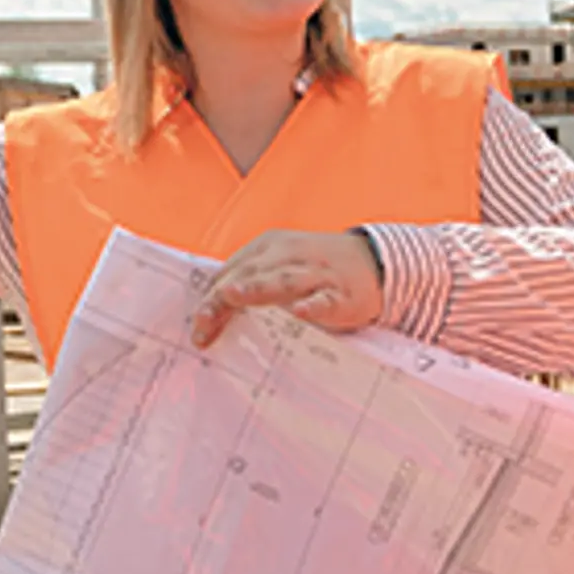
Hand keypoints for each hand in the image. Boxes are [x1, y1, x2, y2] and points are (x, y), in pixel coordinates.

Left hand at [190, 229, 384, 347]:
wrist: (376, 263)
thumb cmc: (316, 270)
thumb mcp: (281, 265)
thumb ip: (251, 282)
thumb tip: (211, 311)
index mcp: (269, 247)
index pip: (232, 270)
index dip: (211, 297)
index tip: (197, 326)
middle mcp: (289, 255)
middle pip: (250, 273)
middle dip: (224, 297)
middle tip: (203, 320)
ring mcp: (316, 273)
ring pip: (283, 280)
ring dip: (257, 288)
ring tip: (233, 297)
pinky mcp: (341, 294)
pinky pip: (324, 299)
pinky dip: (311, 305)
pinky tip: (299, 313)